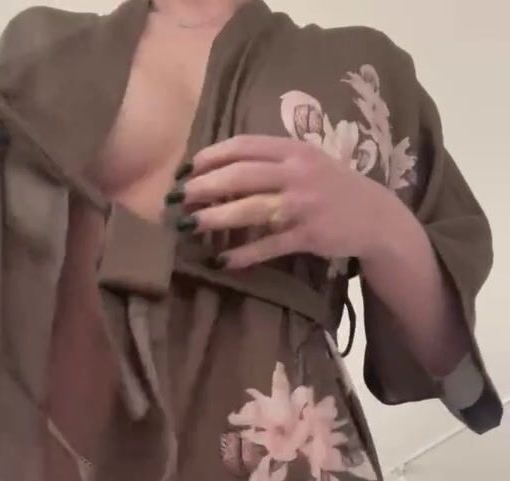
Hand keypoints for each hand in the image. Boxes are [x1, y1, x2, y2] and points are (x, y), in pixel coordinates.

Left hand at [169, 135, 398, 269]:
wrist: (376, 217)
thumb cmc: (333, 189)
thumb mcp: (307, 163)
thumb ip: (271, 161)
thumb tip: (222, 170)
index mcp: (294, 149)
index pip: (244, 145)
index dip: (211, 156)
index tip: (186, 169)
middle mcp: (297, 173)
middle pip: (241, 175)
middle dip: (204, 186)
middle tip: (178, 198)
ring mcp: (304, 205)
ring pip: (251, 209)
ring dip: (216, 218)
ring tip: (190, 226)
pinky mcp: (309, 235)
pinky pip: (270, 245)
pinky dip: (244, 254)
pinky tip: (222, 260)